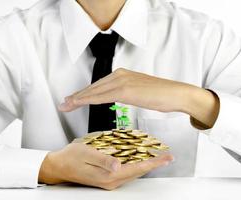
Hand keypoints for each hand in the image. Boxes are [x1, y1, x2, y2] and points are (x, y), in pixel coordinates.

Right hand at [38, 143, 172, 189]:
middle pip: (138, 172)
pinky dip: (136, 165)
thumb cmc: (71, 158)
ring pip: (133, 172)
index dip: (153, 162)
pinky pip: (126, 172)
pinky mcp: (106, 177)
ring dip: (146, 164)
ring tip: (156, 157)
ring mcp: (109, 181)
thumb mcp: (87, 154)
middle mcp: (111, 181)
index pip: (136, 168)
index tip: (166, 158)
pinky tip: (138, 158)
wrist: (59, 166)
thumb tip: (118, 165)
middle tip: (166, 157)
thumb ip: (104, 160)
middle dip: (153, 164)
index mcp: (108, 176)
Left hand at [58, 68, 218, 127]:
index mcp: (122, 75)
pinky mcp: (126, 90)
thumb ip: (125, 92)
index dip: (84, 93)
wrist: (176, 94)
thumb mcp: (138, 92)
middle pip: (93, 87)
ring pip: (95, 91)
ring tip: (66, 105)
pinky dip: (89, 100)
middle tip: (63, 104)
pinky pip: (103, 96)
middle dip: (76, 97)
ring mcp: (122, 81)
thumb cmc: (160, 95)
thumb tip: (116, 97)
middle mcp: (120, 75)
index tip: (73, 100)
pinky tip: (80, 103)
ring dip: (78, 99)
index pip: (98, 85)